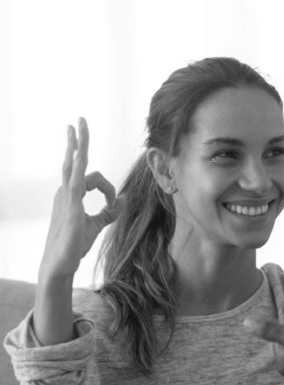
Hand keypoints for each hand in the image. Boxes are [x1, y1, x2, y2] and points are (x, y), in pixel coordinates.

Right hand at [39, 118, 123, 281]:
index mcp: (70, 195)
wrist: (59, 263)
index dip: (109, 189)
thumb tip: (123, 199)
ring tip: (79, 124)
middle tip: (78, 121)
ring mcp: (65, 196)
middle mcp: (65, 192)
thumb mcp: (96, 225)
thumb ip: (110, 211)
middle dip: (77, 140)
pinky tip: (81, 148)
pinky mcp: (70, 204)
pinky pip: (78, 179)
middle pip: (72, 160)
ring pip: (74, 163)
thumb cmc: (74, 245)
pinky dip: (83, 165)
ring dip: (78, 143)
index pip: (92, 179)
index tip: (114, 204)